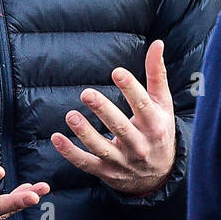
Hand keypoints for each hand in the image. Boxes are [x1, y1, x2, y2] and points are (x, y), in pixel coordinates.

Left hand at [50, 39, 175, 196]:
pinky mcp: (106, 172)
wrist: (160, 176)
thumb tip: (157, 43)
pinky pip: (86, 163)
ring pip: (102, 148)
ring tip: (72, 115)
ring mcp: (122, 161)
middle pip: (121, 127)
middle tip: (87, 94)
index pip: (143, 105)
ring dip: (85, 133)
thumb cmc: (159, 131)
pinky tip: (56, 138)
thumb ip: (157, 74)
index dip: (131, 88)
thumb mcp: (163, 104)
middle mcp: (139, 145)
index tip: (117, 72)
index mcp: (155, 125)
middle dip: (104, 111)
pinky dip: (70, 153)